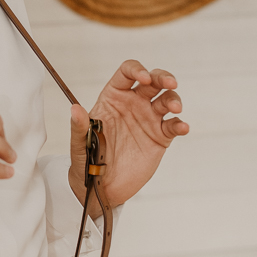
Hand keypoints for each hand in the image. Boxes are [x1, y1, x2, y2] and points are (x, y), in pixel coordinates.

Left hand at [69, 60, 187, 215]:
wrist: (102, 186)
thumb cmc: (88, 160)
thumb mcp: (79, 143)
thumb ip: (79, 126)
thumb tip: (74, 109)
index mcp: (114, 97)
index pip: (127, 73)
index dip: (137, 70)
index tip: (143, 78)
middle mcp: (134, 104)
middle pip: (153, 81)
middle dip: (163, 78)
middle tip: (170, 83)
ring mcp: (148, 119)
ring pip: (167, 100)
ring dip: (174, 100)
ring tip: (175, 109)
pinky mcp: (160, 137)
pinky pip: (173, 126)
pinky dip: (180, 125)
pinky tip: (182, 127)